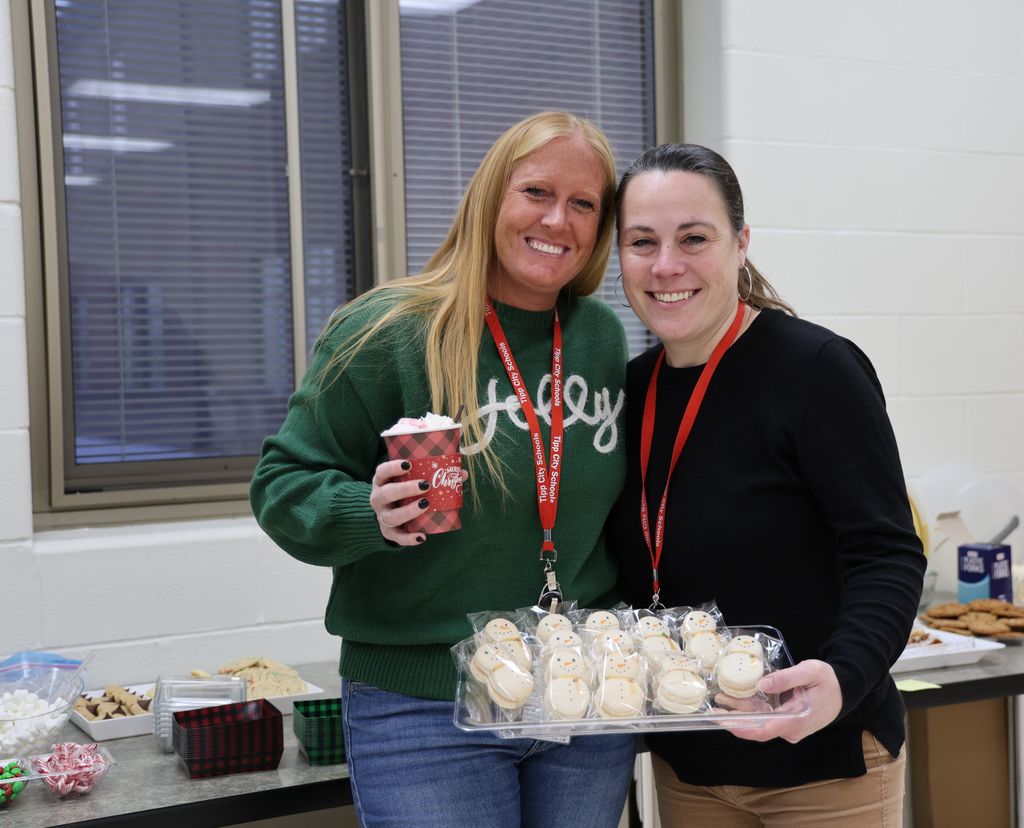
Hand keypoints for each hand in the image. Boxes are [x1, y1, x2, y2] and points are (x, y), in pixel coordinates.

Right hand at [368, 459, 467, 546]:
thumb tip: (462, 473)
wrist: (389, 512)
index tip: (408, 464)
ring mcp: (382, 516)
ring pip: (391, 516)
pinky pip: (396, 537)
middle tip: (425, 485)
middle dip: (405, 489)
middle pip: (386, 493)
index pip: (382, 471)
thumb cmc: (403, 490)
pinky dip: (408, 539)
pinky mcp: (388, 532)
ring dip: (408, 511)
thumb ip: (433, 474)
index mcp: (382, 481)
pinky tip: (422, 537)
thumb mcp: (410, 480)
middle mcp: (378, 498)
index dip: (392, 467)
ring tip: (426, 505)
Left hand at [724, 659, 841, 743]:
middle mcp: (791, 728)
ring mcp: (788, 726)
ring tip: (719, 701)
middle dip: (734, 719)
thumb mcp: (810, 671)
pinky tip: (734, 700)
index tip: (725, 723)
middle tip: (713, 710)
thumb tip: (762, 684)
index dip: (743, 729)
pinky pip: (765, 717)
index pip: (765, 730)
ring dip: (739, 713)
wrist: (844, 690)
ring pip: (759, 722)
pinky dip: (750, 709)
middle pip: (758, 727)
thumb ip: (786, 677)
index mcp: (796, 719)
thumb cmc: (829, 681)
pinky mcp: (786, 721)